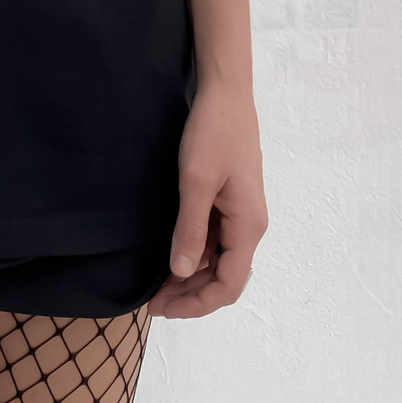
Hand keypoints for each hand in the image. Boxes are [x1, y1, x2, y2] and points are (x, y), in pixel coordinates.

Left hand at [147, 78, 267, 318]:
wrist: (226, 94)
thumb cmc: (213, 132)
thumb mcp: (196, 181)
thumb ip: (191, 229)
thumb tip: (182, 272)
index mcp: (248, 226)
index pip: (229, 285)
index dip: (197, 304)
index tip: (162, 308)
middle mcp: (250, 226)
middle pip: (225, 278)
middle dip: (191, 295)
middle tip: (151, 301)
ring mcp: (241, 215)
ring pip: (220, 261)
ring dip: (191, 278)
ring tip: (156, 285)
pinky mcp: (231, 202)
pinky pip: (216, 241)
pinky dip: (195, 256)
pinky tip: (171, 257)